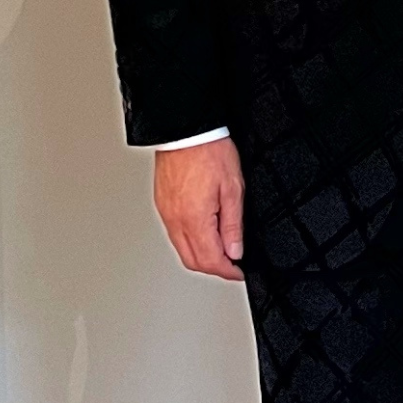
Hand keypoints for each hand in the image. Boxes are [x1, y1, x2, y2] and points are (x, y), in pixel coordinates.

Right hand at [154, 138, 244, 280]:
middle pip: (193, 261)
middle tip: (232, 265)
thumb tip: (235, 250)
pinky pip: (174, 234)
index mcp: (194, 219)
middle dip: (214, 268)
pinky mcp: (162, 205)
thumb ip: (233, 223)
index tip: (239, 271)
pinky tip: (202, 234)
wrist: (186, 130)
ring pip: (181, 249)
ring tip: (221, 251)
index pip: (210, 260)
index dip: (227, 271)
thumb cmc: (210, 151)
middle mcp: (176, 220)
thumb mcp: (233, 187)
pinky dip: (189, 242)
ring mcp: (166, 213)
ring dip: (201, 256)